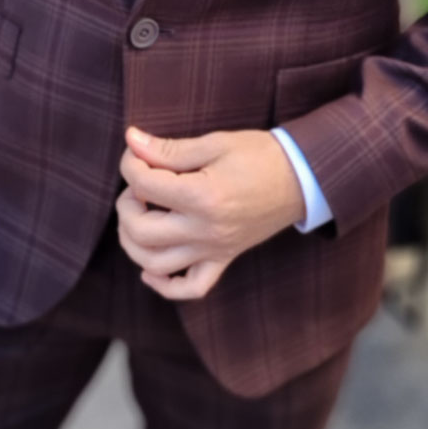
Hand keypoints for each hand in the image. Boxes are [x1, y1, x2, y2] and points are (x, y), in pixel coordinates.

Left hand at [115, 124, 307, 299]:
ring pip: (155, 264)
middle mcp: (206, 230)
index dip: (130, 164)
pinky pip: (191, 288)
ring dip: (133, 242)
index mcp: (203, 196)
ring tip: (139, 216)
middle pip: (141, 230)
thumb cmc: (260, 156)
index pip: (144, 185)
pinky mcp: (224, 259)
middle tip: (138, 185)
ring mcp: (215, 249)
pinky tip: (150, 268)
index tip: (136, 152)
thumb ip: (169, 149)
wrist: (302, 178)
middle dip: (126, 204)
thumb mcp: (215, 143)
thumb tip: (131, 140)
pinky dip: (164, 284)